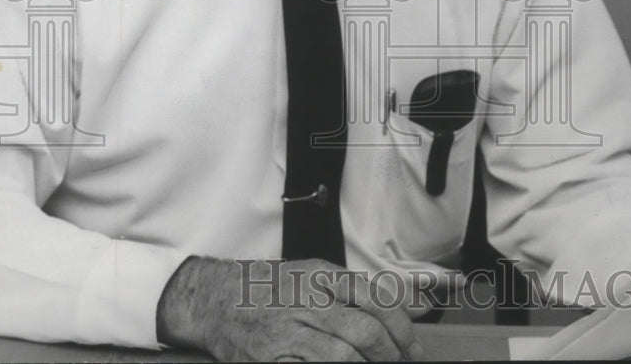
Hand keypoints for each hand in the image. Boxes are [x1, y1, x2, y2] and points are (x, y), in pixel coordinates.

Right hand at [157, 256, 422, 360]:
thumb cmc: (271, 289)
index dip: (401, 326)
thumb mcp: (314, 275)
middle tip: (400, 362)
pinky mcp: (273, 358)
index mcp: (321, 275)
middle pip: (363, 330)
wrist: (217, 300)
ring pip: (342, 355)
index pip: (374, 298)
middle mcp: (307, 300)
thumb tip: (406, 308)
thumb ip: (353, 291)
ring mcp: (288, 331)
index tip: (413, 346)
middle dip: (390, 352)